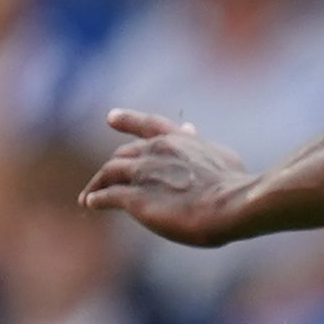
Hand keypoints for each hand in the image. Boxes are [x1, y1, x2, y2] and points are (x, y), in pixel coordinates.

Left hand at [78, 110, 261, 247]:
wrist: (232, 205)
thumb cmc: (235, 186)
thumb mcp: (221, 156)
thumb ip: (201, 145)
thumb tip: (191, 131)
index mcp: (177, 140)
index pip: (148, 125)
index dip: (128, 120)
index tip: (110, 118)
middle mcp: (155, 151)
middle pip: (123, 154)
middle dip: (114, 166)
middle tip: (106, 177)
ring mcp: (142, 173)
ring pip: (109, 173)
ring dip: (97, 184)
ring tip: (89, 195)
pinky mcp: (134, 198)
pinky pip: (107, 195)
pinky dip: (97, 198)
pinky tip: (91, 203)